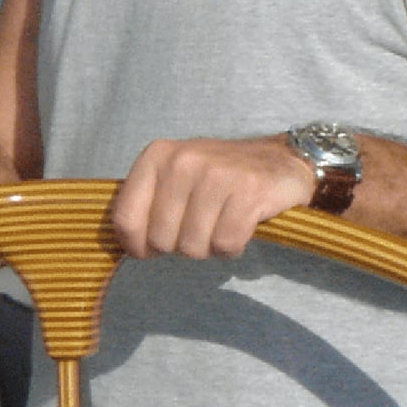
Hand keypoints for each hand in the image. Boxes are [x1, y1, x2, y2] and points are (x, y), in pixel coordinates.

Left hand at [108, 136, 317, 260]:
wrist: (282, 160)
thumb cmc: (219, 175)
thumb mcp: (175, 176)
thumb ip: (147, 203)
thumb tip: (125, 245)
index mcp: (156, 156)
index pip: (125, 218)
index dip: (136, 245)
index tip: (149, 250)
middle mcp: (183, 161)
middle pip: (161, 239)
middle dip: (179, 246)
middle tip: (198, 230)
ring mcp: (217, 175)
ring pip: (193, 246)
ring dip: (208, 247)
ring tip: (219, 226)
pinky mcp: (249, 193)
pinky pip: (225, 245)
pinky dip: (232, 246)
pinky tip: (239, 226)